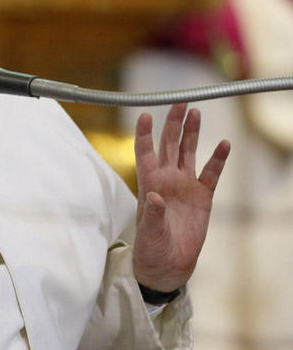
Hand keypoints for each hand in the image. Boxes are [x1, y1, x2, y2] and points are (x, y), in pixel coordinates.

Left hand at [132, 104, 229, 291]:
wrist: (167, 265)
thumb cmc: (151, 248)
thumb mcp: (149, 233)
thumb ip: (153, 214)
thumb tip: (156, 197)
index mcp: (149, 184)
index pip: (145, 152)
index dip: (144, 134)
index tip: (144, 115)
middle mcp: (166, 180)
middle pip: (169, 145)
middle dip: (173, 124)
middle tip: (180, 103)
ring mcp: (184, 186)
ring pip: (188, 152)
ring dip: (191, 133)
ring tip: (195, 113)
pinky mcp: (202, 197)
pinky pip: (211, 173)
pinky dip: (217, 159)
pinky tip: (224, 144)